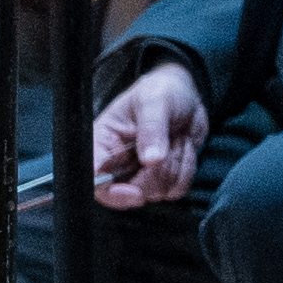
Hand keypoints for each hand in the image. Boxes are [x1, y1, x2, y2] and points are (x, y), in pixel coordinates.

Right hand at [89, 59, 206, 208]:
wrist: (188, 98)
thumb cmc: (163, 90)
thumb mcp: (155, 101)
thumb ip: (152, 128)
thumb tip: (151, 160)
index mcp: (104, 141)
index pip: (94, 177)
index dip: (111, 192)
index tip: (135, 192)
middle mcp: (118, 161)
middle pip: (130, 192)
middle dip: (156, 172)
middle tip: (168, 144)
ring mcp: (140, 172)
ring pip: (157, 191)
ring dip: (176, 165)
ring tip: (175, 138)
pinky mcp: (162, 178)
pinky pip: (176, 189)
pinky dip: (186, 169)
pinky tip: (182, 147)